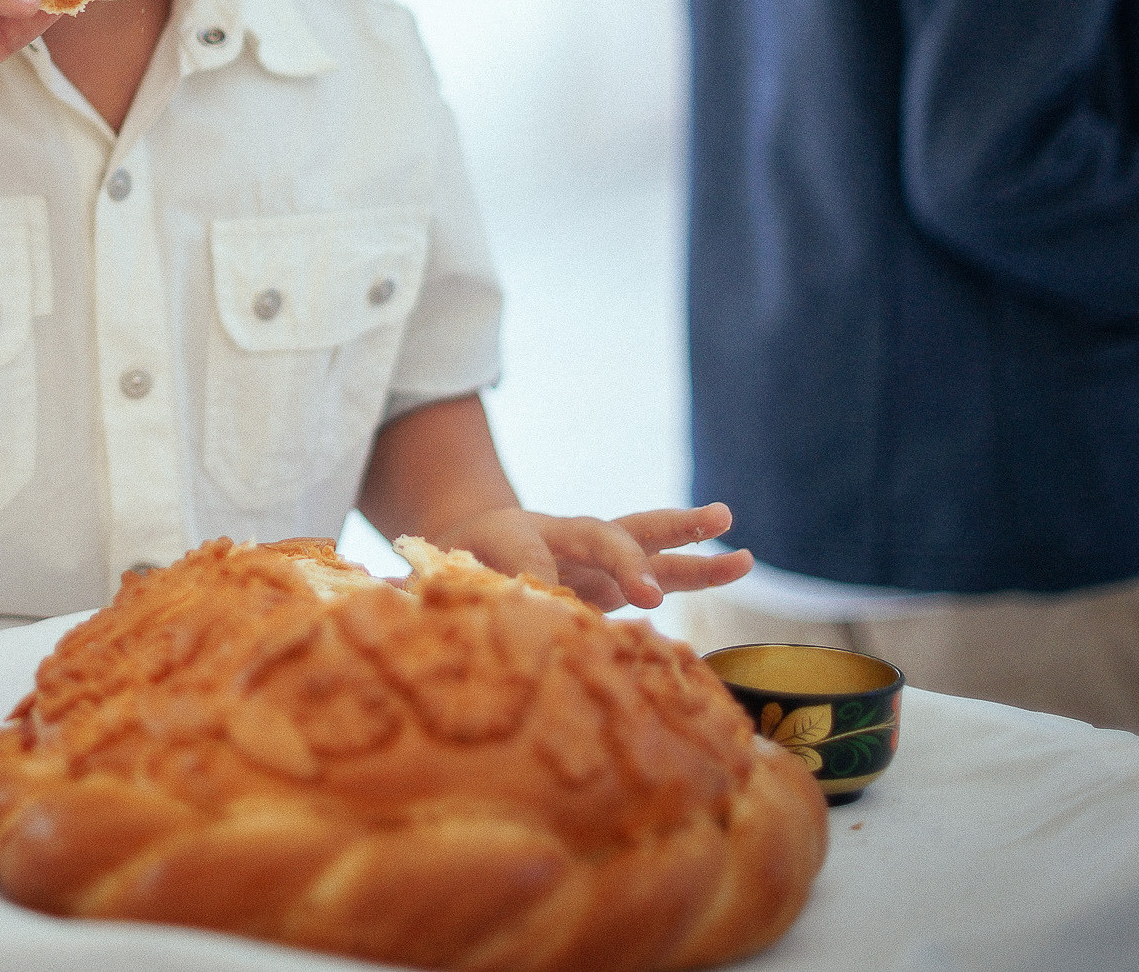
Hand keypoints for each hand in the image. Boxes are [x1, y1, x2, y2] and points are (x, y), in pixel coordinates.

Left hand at [426, 502, 754, 612]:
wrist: (470, 536)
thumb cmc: (451, 560)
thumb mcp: (433, 573)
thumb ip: (428, 587)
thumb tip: (398, 601)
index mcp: (508, 534)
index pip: (529, 552)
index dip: (541, 577)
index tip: (554, 604)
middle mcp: (559, 538)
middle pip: (599, 535)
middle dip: (625, 559)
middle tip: (648, 590)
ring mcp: (591, 556)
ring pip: (643, 541)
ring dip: (687, 543)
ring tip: (737, 542)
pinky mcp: (613, 578)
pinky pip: (662, 571)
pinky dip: (698, 570)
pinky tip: (740, 562)